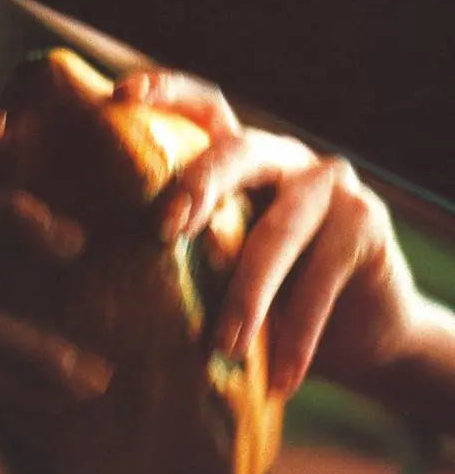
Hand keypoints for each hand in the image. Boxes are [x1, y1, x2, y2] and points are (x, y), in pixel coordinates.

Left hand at [113, 70, 421, 397]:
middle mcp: (285, 161)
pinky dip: (298, 335)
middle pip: (239, 152)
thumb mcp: (225, 272)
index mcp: (243, 162)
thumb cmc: (273, 302)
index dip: (165, 93)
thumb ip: (189, 259)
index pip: (205, 110)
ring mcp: (330, 186)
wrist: (359, 334)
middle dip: (198, 185)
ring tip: (222, 348)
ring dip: (247, 294)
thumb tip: (108, 284)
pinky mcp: (366, 223)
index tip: (118, 96)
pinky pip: (322, 281)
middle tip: (162, 229)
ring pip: (278, 231)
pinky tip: (280, 380)